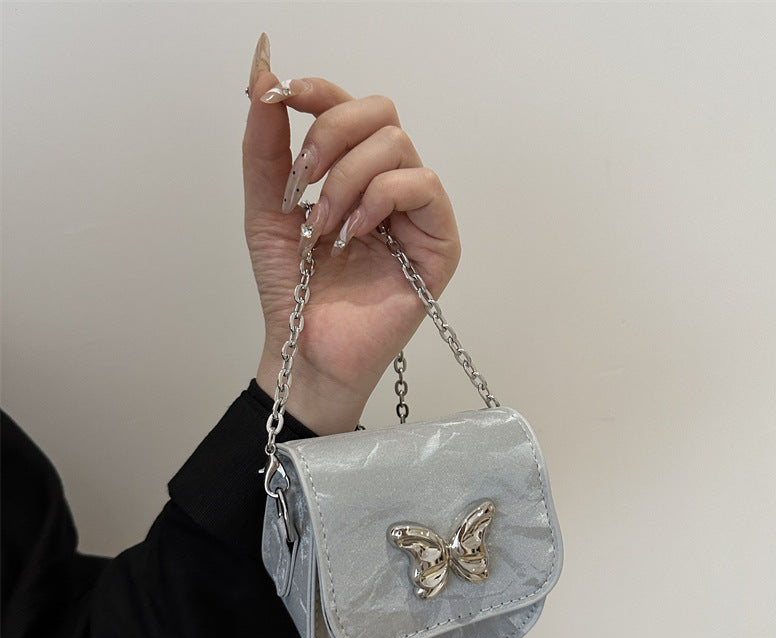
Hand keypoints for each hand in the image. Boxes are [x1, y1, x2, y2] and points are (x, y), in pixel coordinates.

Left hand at [243, 35, 459, 434]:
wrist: (306, 347)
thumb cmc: (295, 288)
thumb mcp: (267, 210)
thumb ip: (266, 149)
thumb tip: (263, 80)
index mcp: (353, 173)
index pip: (352, 108)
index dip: (321, 92)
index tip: (283, 95)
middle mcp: (390, 185)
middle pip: (380, 112)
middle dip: (331, 136)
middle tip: (301, 184)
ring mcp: (418, 214)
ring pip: (398, 146)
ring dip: (346, 180)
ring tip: (323, 227)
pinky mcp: (440, 244)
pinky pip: (423, 187)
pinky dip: (379, 200)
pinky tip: (354, 234)